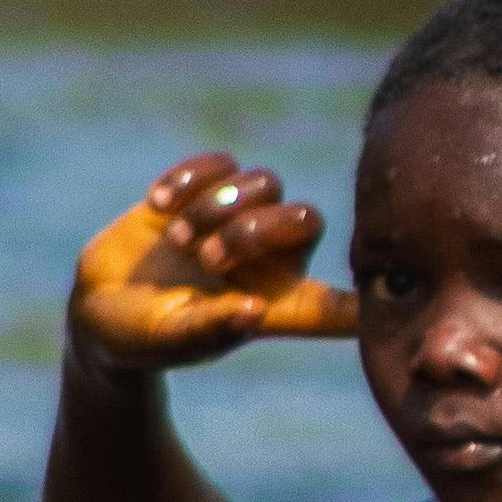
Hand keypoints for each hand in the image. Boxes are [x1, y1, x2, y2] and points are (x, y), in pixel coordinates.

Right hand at [71, 153, 357, 370]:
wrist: (99, 306)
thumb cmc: (141, 338)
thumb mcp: (171, 339)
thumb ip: (211, 329)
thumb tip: (254, 311)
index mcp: (275, 306)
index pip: (338, 306)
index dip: (368, 300)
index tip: (402, 287)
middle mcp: (268, 260)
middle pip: (306, 218)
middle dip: (257, 230)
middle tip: (207, 256)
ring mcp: (238, 220)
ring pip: (265, 184)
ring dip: (219, 205)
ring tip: (177, 238)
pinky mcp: (205, 190)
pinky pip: (221, 162)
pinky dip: (191, 177)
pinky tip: (158, 203)